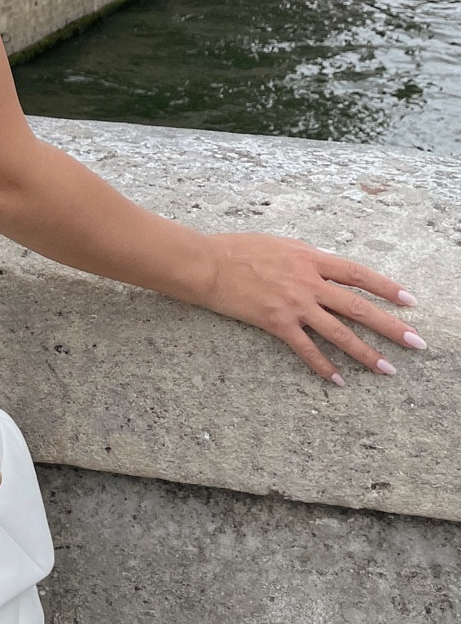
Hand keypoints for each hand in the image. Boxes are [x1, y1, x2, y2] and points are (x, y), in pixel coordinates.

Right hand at [197, 231, 422, 383]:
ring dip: (366, 353)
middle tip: (416, 342)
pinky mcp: (277, 323)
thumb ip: (307, 256)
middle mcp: (308, 281)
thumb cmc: (239, 249)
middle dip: (390, 325)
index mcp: (310, 258)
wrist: (207, 264)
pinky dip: (324, 366)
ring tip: (388, 369)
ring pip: (339, 332)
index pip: (358, 274)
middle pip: (358, 306)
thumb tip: (328, 263)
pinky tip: (339, 380)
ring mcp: (294, 304)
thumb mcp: (280, 244)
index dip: (386, 288)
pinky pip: (307, 349)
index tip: (410, 301)